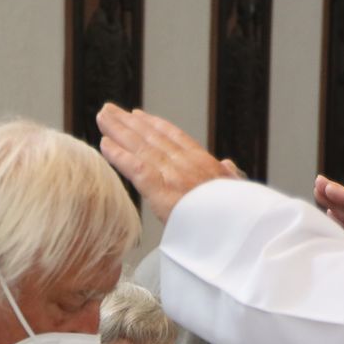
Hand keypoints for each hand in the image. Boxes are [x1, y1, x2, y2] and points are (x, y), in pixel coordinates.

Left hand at [96, 104, 230, 220]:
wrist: (241, 233)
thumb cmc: (240, 218)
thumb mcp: (238, 192)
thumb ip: (229, 176)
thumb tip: (228, 164)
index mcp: (205, 164)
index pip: (175, 138)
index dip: (155, 125)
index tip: (139, 116)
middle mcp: (187, 164)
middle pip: (153, 137)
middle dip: (130, 122)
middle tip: (110, 110)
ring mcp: (174, 176)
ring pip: (141, 147)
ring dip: (119, 130)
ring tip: (103, 117)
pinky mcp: (162, 192)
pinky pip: (135, 168)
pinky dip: (119, 155)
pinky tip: (104, 144)